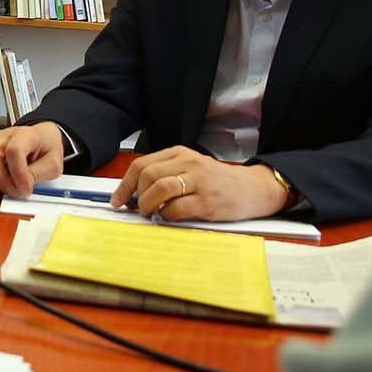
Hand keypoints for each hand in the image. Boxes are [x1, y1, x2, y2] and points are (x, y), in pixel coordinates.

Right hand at [0, 123, 68, 196]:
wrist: (42, 139)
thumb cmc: (46, 148)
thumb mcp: (54, 163)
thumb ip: (39, 174)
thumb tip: (22, 187)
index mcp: (25, 134)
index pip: (14, 150)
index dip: (18, 173)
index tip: (26, 188)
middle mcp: (4, 137)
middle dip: (1, 180)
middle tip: (17, 192)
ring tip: (11, 188)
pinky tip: (2, 184)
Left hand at [109, 146, 288, 222]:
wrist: (253, 188)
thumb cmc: (218, 182)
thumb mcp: (190, 168)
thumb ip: (165, 175)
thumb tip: (134, 195)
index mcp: (180, 154)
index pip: (141, 164)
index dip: (125, 184)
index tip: (118, 199)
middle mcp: (189, 163)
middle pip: (148, 175)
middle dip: (135, 195)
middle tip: (137, 208)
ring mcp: (199, 182)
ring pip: (160, 188)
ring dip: (148, 204)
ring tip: (151, 213)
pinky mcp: (208, 202)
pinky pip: (178, 208)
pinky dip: (167, 215)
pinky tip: (169, 217)